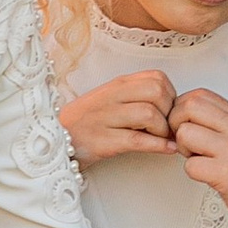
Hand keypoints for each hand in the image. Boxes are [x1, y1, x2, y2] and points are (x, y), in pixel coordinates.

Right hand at [62, 69, 179, 165]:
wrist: (54, 137)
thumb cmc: (89, 120)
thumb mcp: (112, 99)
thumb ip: (138, 96)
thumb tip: (174, 106)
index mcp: (118, 84)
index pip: (157, 78)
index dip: (171, 95)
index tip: (169, 111)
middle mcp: (112, 97)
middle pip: (157, 92)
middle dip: (169, 111)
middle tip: (167, 126)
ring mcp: (106, 118)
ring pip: (149, 115)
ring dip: (163, 130)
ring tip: (161, 139)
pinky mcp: (104, 141)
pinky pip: (138, 140)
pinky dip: (159, 146)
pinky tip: (168, 149)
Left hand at [169, 87, 227, 214]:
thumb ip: (214, 118)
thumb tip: (179, 112)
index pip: (198, 95)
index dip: (181, 108)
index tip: (183, 123)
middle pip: (188, 108)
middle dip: (176, 124)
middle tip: (185, 140)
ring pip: (184, 134)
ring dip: (182, 148)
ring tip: (197, 157)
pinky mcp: (224, 173)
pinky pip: (190, 165)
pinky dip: (192, 171)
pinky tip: (206, 172)